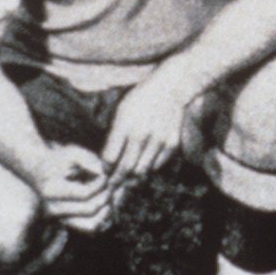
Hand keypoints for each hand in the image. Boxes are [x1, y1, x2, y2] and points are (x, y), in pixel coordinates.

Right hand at [33, 144, 114, 233]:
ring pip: (92, 225)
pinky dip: (103, 217)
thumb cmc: (59, 161)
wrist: (42, 173)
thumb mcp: (72, 152)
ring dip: (107, 209)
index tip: (104, 174)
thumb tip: (104, 172)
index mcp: (51, 191)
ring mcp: (60, 219)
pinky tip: (107, 202)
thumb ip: (88, 159)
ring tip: (108, 194)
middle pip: (90, 209)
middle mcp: (53, 210)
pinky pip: (91, 229)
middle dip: (106, 195)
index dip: (100, 183)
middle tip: (110, 183)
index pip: (84, 194)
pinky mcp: (69, 224)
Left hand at [104, 66, 204, 184]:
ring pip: (142, 172)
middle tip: (112, 185)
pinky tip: (143, 167)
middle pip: (125, 169)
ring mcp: (158, 140)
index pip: (110, 158)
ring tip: (127, 180)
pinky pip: (157, 166)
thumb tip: (108, 160)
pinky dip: (149, 169)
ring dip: (132, 178)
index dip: (105, 169)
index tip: (104, 172)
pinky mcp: (171, 144)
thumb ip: (114, 135)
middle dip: (116, 180)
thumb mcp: (122, 111)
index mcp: (125, 124)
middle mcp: (141, 134)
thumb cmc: (140, 99)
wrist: (170, 89)